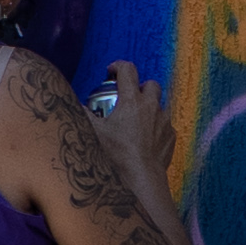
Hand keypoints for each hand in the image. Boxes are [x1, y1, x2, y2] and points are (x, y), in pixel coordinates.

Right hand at [91, 63, 174, 194]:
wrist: (141, 177)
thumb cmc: (117, 155)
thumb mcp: (94, 132)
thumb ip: (82, 115)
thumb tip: (74, 106)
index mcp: (132, 101)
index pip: (128, 70)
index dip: (118, 66)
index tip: (111, 72)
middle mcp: (152, 107)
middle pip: (150, 84)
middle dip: (140, 87)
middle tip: (128, 98)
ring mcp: (164, 121)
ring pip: (160, 105)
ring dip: (149, 108)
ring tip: (136, 121)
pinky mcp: (171, 137)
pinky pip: (165, 125)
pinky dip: (156, 127)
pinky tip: (146, 139)